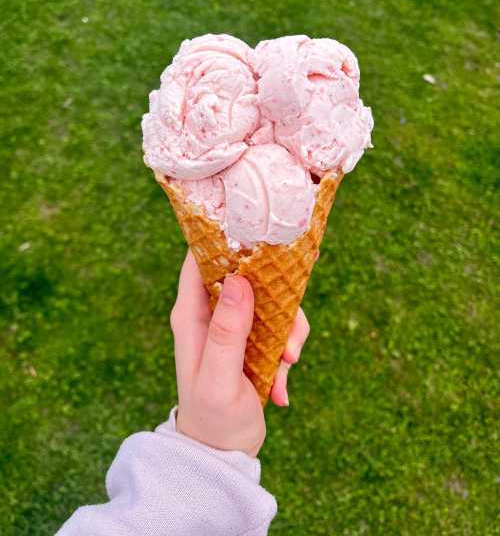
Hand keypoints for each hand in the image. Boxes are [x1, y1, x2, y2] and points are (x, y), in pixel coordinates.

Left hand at [170, 250, 309, 456]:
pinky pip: (280, 329)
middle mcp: (211, 314)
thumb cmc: (211, 419)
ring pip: (272, 303)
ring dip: (288, 331)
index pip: (200, 260)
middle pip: (247, 277)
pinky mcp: (252, 342)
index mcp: (191, 315)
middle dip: (277, 294)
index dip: (225, 238)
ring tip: (288, 365)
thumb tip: (237, 281)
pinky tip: (281, 388)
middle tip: (294, 322)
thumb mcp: (219, 378)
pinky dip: (287, 352)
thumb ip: (226, 332)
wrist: (222, 454)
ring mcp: (233, 327)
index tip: (258, 228)